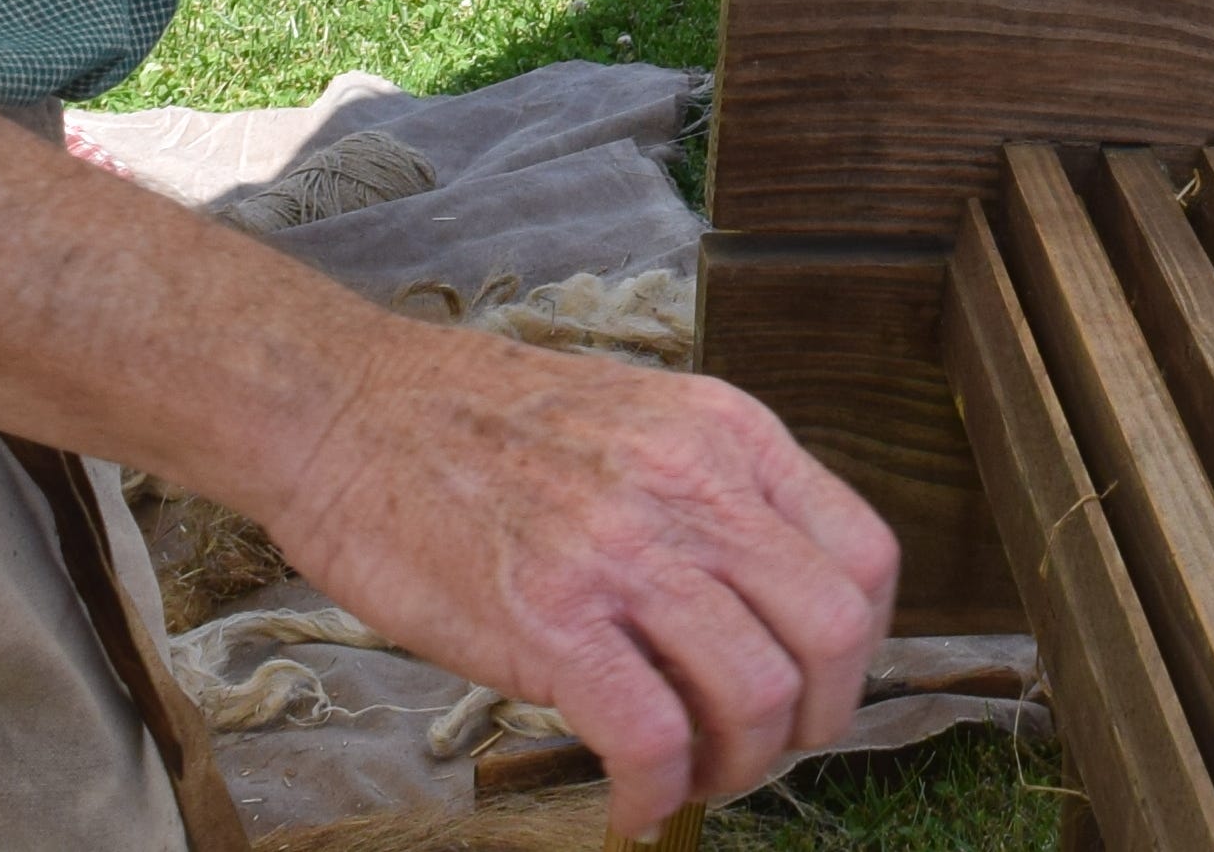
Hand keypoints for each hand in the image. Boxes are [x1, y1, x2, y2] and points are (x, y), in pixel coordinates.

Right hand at [259, 314, 898, 823]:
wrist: (347, 410)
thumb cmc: (479, 425)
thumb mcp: (638, 421)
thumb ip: (712, 496)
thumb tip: (765, 606)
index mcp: (727, 435)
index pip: (867, 557)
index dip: (860, 647)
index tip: (814, 684)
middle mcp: (693, 486)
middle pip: (832, 635)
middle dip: (815, 720)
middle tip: (759, 747)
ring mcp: (623, 552)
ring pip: (758, 694)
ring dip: (738, 767)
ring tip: (690, 777)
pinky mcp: (548, 619)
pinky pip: (652, 736)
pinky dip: (657, 792)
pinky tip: (631, 803)